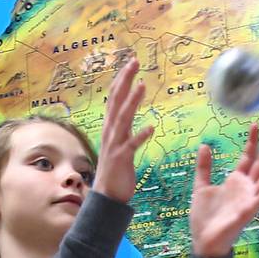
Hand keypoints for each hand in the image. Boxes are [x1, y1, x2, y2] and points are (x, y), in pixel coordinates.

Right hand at [92, 56, 155, 204]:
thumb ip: (123, 126)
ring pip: (123, 119)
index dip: (122, 78)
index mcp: (111, 126)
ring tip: (142, 85)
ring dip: (132, 102)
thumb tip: (128, 111)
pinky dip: (140, 136)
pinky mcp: (121, 159)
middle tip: (134, 61)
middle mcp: (110, 132)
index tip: (131, 61)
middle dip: (125, 80)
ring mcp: (115, 144)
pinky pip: (132, 145)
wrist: (107, 196)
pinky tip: (151, 128)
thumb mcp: (118, 142)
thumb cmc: (115, 169)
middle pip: (117, 100)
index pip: (114, 96)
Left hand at [189, 123, 258, 257]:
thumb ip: (204, 167)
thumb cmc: (204, 217)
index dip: (253, 141)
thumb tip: (204, 145)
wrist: (204, 240)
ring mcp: (249, 199)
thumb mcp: (201, 187)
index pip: (249, 157)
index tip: (256, 125)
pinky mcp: (247, 212)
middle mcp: (246, 188)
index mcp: (236, 181)